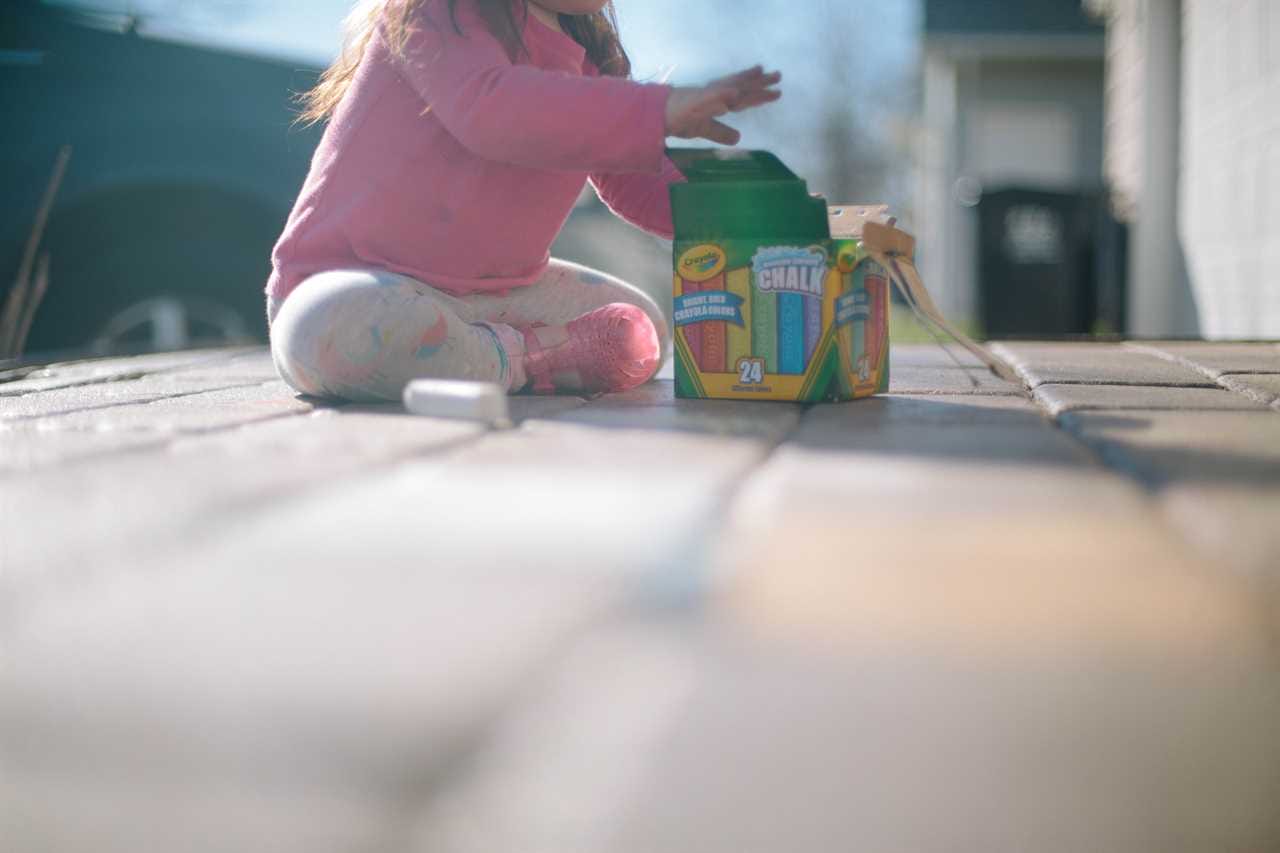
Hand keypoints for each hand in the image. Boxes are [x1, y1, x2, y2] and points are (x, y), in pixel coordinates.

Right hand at [664, 66, 781, 145]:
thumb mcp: (703, 129)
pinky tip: (734, 92)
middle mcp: (714, 95)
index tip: (775, 88)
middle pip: (740, 87)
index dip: (758, 91)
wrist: (656, 116)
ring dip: (745, 81)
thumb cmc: (678, 119)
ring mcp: (705, 97)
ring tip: (761, 73)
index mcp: (717, 101)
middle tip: (778, 75)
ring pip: (728, 87)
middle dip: (759, 83)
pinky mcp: (694, 101)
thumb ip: (721, 132)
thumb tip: (738, 138)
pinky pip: (709, 97)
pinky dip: (722, 94)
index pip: (742, 95)